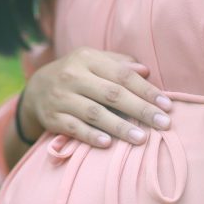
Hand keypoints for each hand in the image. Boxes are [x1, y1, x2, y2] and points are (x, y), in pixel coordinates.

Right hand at [19, 46, 172, 147]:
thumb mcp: (94, 62)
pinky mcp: (53, 117)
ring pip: (95, 113)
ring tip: (141, 139)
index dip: (146, 90)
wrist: (36, 89)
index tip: (167, 105)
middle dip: (140, 110)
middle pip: (112, 94)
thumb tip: (146, 71)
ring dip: (120, 127)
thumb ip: (119, 64)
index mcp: (88, 59)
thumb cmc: (77, 75)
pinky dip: (91, 136)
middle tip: (164, 124)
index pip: (123, 75)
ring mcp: (61, 98)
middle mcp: (73, 76)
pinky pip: (74, 128)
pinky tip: (108, 144)